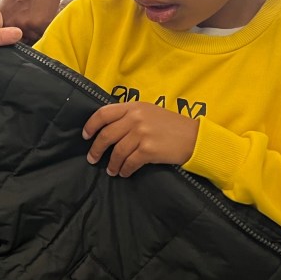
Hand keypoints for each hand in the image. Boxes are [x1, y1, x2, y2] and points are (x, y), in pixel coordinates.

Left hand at [82, 102, 198, 177]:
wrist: (195, 137)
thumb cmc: (171, 126)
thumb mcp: (149, 112)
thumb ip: (129, 116)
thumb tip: (107, 128)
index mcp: (133, 106)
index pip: (103, 113)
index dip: (91, 125)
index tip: (85, 136)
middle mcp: (135, 118)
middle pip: (106, 135)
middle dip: (96, 149)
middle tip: (92, 159)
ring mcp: (142, 134)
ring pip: (117, 152)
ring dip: (111, 164)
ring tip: (111, 170)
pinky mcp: (148, 150)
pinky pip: (129, 162)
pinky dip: (124, 169)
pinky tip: (124, 173)